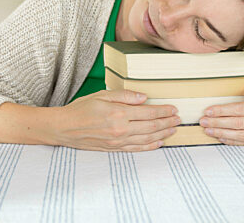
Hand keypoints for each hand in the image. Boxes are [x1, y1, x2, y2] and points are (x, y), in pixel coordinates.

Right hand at [53, 89, 180, 151]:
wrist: (65, 127)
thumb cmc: (82, 108)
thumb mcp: (102, 95)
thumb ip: (124, 95)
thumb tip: (144, 98)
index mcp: (119, 113)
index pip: (148, 113)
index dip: (163, 111)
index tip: (173, 108)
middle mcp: (120, 129)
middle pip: (151, 127)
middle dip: (167, 123)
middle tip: (178, 119)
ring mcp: (118, 141)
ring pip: (146, 139)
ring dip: (162, 134)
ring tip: (173, 130)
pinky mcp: (114, 149)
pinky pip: (136, 149)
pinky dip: (149, 147)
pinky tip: (158, 143)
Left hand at [199, 85, 243, 145]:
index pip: (240, 109)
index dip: (222, 111)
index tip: (209, 110)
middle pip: (238, 123)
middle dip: (218, 122)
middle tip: (203, 121)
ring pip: (240, 135)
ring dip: (221, 133)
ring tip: (208, 130)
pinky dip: (232, 141)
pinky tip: (220, 137)